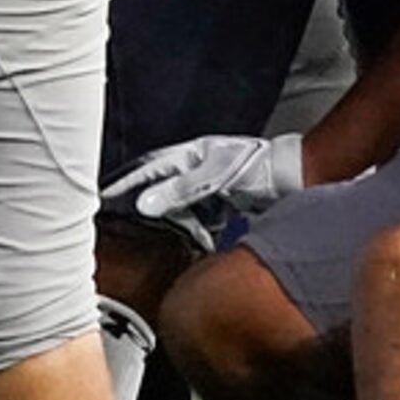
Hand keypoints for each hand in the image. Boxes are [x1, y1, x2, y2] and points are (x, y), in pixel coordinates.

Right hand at [100, 134, 305, 251]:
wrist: (296, 176)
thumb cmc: (256, 169)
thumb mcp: (213, 178)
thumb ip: (179, 190)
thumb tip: (143, 204)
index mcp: (189, 156)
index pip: (148, 170)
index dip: (124, 183)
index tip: (102, 196)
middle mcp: (196, 168)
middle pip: (160, 187)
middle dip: (140, 202)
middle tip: (117, 219)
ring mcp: (210, 183)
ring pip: (179, 204)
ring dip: (168, 220)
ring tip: (152, 237)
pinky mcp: (224, 200)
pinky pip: (199, 216)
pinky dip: (191, 229)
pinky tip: (189, 243)